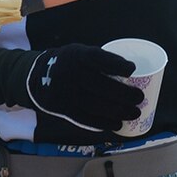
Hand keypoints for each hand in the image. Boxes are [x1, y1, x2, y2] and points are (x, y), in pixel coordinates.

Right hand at [24, 45, 141, 131]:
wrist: (37, 77)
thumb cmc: (70, 63)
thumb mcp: (80, 52)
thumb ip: (100, 60)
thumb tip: (134, 73)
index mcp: (78, 56)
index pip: (99, 59)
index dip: (117, 64)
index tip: (132, 70)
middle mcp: (72, 74)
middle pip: (102, 86)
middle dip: (124, 94)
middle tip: (139, 98)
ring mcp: (67, 93)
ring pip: (97, 105)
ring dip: (119, 111)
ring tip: (134, 113)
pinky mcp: (64, 108)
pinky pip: (86, 118)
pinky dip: (103, 123)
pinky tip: (117, 124)